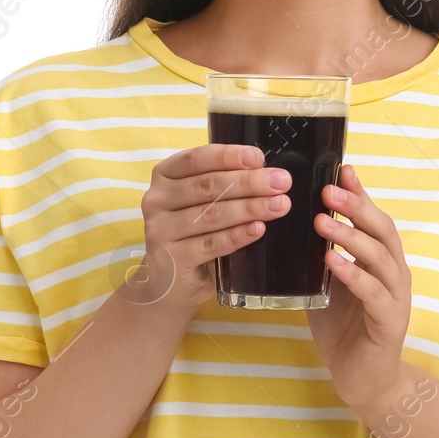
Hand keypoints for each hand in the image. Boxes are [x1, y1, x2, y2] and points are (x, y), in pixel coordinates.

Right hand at [130, 144, 291, 318]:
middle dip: (249, 183)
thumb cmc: (192, 232)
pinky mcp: (171, 259)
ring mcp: (160, 230)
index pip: (196, 159)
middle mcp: (157, 199)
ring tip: (279, 205)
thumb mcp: (201, 201)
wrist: (168, 282)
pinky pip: (210, 244)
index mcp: (165, 175)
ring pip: (211, 214)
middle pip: (207, 186)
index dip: (228, 156)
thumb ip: (224, 184)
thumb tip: (267, 174)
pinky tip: (257, 229)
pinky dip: (236, 236)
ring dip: (249, 208)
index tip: (258, 158)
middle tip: (281, 182)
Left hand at [306, 164, 411, 413]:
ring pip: (380, 257)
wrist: (364, 380)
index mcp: (382, 260)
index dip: (360, 194)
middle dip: (356, 207)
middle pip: (382, 230)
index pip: (374, 219)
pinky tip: (332, 262)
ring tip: (321, 222)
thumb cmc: (344, 329)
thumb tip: (290, 224)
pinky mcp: (390, 322)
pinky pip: (374, 293)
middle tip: (327, 191)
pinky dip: (353, 274)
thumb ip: (319, 256)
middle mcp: (395, 273)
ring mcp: (396, 297)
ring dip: (351, 236)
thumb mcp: (327, 284)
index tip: (341, 169)